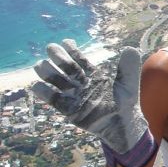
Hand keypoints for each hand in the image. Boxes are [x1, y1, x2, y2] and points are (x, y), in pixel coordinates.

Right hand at [32, 40, 154, 166]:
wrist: (122, 125)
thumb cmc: (126, 103)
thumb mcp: (129, 84)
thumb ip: (128, 68)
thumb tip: (131, 49)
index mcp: (94, 76)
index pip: (81, 61)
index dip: (73, 51)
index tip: (65, 41)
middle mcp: (83, 84)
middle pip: (68, 69)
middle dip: (58, 58)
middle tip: (50, 48)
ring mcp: (75, 97)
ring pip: (59, 83)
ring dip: (49, 74)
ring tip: (40, 65)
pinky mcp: (70, 110)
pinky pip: (56, 101)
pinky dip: (46, 94)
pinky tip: (37, 86)